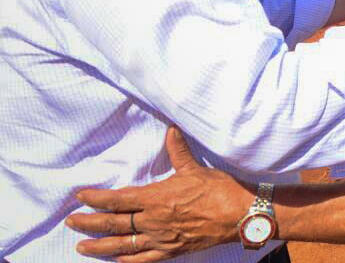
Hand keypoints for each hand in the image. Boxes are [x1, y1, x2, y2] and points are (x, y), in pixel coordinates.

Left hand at [67, 127, 251, 261]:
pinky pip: (142, 260)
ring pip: (122, 245)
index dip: (96, 198)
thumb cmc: (218, 190)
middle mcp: (153, 221)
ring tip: (82, 246)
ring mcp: (160, 239)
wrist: (239, 215)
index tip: (80, 196)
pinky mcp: (171, 251)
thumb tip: (171, 130)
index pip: (117, 199)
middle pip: (112, 224)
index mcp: (157, 198)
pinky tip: (115, 259)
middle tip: (70, 221)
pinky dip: (126, 260)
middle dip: (88, 223)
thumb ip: (178, 151)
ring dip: (99, 246)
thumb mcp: (195, 168)